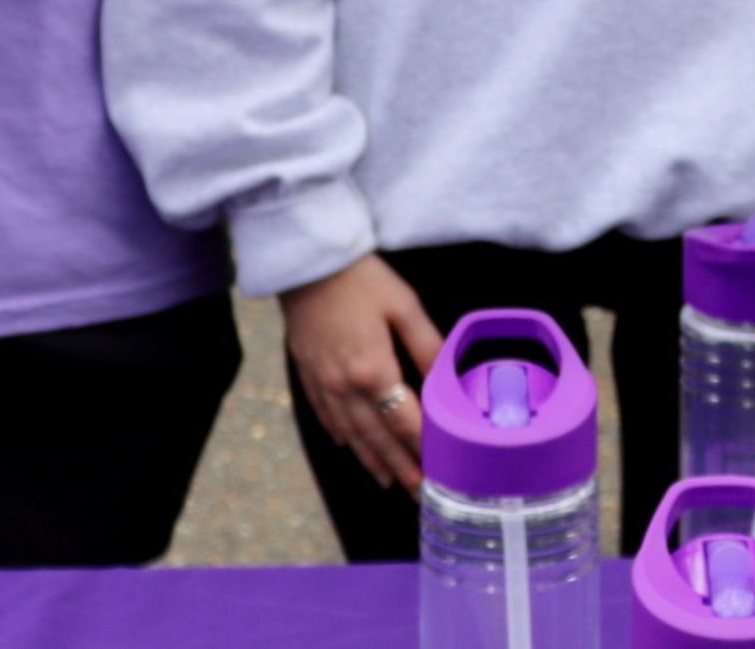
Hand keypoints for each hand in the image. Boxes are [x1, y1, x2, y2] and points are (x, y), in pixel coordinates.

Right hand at [285, 252, 444, 493]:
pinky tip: (351, 446)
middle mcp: (344, 387)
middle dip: (400, 467)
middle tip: (419, 493)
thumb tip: (449, 380)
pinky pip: (326, 417)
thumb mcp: (403, 306)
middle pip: (377, 438)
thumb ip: (428, 346)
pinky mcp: (307, 375)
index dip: (423, 449)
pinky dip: (342, 437)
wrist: (305, 262)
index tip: (440, 471)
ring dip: (372, 460)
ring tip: (390, 481)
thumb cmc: (360, 278)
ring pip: (350, 434)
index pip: (404, 422)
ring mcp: (322, 384)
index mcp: (372, 371)